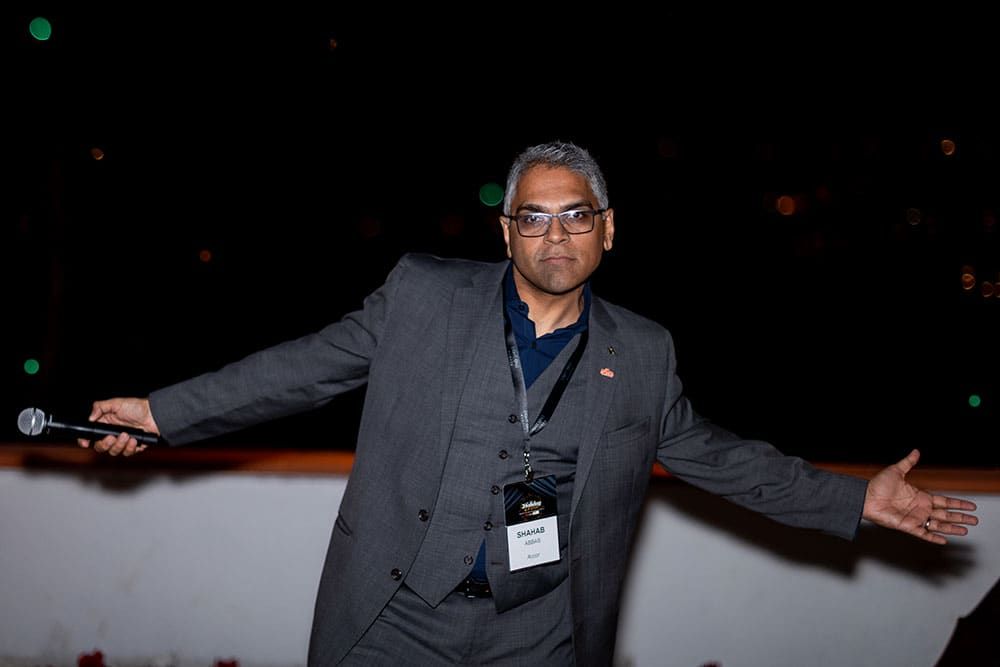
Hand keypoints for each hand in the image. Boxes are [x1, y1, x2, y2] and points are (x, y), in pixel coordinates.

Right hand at [77, 397, 158, 456]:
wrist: (155, 414)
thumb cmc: (137, 407)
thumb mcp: (116, 403)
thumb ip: (100, 407)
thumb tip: (90, 418)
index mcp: (106, 424)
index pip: (92, 436)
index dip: (86, 441)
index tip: (85, 443)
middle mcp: (113, 434)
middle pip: (101, 447)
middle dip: (106, 444)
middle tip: (112, 437)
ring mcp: (123, 441)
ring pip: (114, 452)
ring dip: (120, 445)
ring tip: (127, 435)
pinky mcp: (133, 446)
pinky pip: (128, 453)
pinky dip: (130, 447)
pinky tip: (135, 439)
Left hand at [862, 449, 977, 544]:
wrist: (865, 497)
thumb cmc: (878, 485)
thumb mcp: (896, 470)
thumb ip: (908, 462)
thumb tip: (916, 451)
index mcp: (920, 496)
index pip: (944, 501)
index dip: (958, 504)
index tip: (970, 506)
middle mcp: (920, 508)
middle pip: (946, 514)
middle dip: (960, 517)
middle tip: (974, 521)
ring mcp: (915, 518)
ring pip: (938, 525)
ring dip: (952, 528)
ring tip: (966, 531)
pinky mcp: (908, 526)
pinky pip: (924, 534)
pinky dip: (934, 537)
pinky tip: (945, 540)